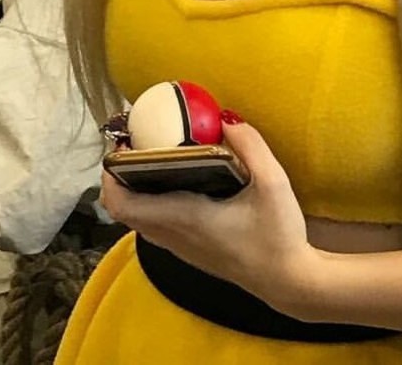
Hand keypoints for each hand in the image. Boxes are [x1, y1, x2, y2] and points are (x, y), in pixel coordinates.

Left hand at [99, 117, 317, 313]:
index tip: (120, 145)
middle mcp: (174, 235)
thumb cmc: (279, 235)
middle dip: (119, 175)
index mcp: (185, 217)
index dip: (110, 175)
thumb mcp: (272, 182)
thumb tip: (225, 118)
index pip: (123, 204)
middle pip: (123, 209)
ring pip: (139, 218)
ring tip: (152, 156)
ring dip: (134, 189)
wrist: (290, 282)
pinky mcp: (191, 253)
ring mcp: (180, 248)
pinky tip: (176, 181)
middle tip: (135, 142)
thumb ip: (250, 145)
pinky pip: (155, 225)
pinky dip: (151, 202)